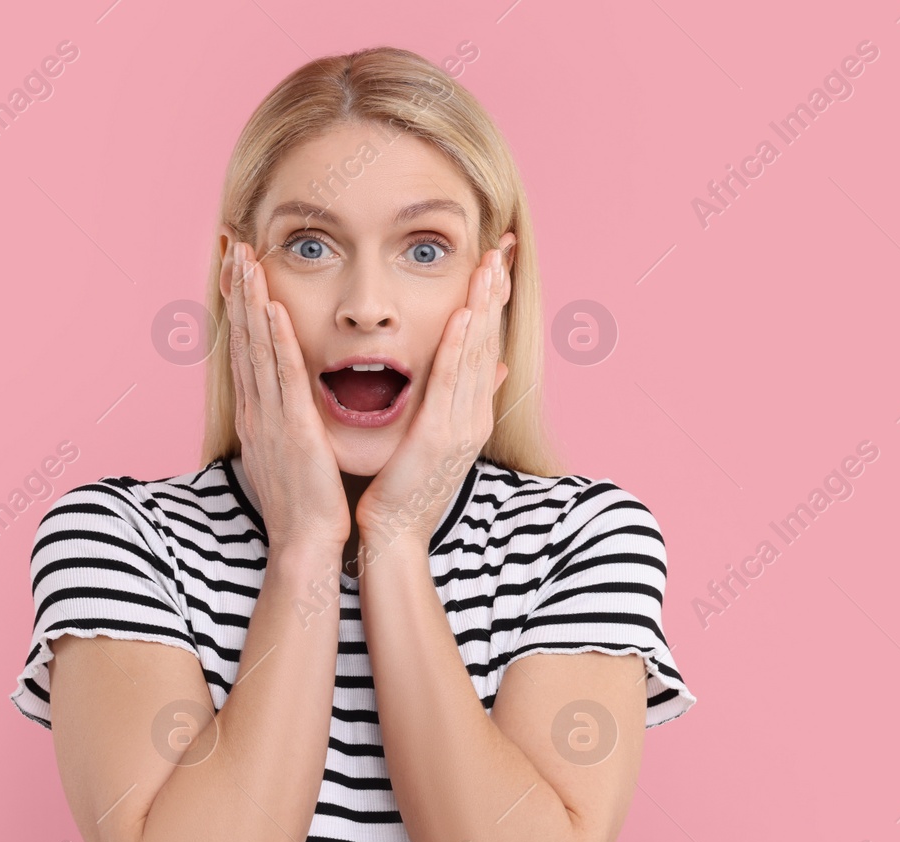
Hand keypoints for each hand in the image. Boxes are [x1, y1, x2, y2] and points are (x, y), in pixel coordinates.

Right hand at [223, 240, 350, 552]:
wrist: (304, 545)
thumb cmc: (305, 507)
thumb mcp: (293, 457)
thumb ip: (291, 426)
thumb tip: (294, 408)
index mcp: (260, 416)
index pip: (248, 352)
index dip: (242, 311)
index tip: (239, 274)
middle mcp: (258, 411)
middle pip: (245, 341)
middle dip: (239, 293)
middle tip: (235, 249)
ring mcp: (272, 419)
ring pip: (259, 349)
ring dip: (252, 302)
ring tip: (247, 261)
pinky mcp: (293, 430)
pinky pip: (284, 377)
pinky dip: (276, 340)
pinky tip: (273, 309)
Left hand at [355, 242, 511, 551]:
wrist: (395, 535)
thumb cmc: (405, 489)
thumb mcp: (437, 440)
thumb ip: (461, 401)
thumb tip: (493, 368)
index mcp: (470, 413)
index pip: (485, 345)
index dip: (493, 302)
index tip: (498, 263)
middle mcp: (473, 415)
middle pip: (487, 341)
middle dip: (495, 293)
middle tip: (503, 248)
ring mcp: (461, 426)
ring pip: (474, 355)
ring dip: (483, 307)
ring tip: (490, 266)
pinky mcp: (438, 437)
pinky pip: (450, 383)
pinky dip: (459, 348)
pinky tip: (464, 316)